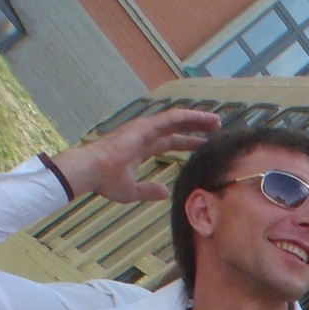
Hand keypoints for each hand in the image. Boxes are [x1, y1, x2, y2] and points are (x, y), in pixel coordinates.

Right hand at [52, 105, 219, 205]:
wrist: (91, 172)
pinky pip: (170, 119)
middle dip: (195, 128)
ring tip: (216, 121)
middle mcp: (144, 135)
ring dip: (196, 119)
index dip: (187, 142)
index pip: (169, 142)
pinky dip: (188, 118)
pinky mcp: (144, 126)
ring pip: (176, 120)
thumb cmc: (105, 181)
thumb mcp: (132, 191)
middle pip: (176, 129)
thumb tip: (164, 192)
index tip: (203, 145)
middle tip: (216, 129)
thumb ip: (149, 190)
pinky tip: (203, 118)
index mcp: (141, 148)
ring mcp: (144, 128)